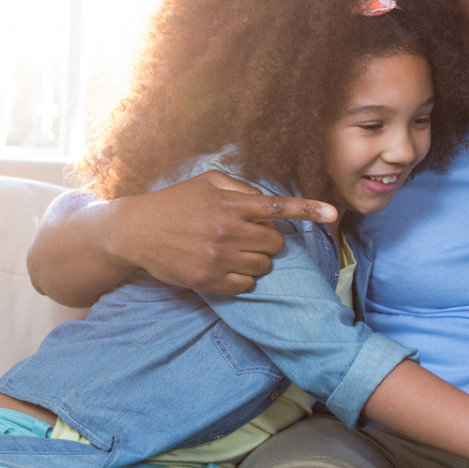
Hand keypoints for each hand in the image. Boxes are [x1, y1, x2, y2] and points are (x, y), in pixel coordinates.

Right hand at [111, 171, 336, 293]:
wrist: (135, 231)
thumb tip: (268, 202)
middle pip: (276, 243)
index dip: (309, 210)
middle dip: (268, 240)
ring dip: (256, 259)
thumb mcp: (207, 183)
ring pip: (264, 265)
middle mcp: (228, 230)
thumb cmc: (176, 202)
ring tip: (231, 250)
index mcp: (230, 204)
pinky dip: (243, 277)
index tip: (333, 214)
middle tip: (246, 235)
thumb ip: (242, 190)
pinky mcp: (209, 279)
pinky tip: (225, 266)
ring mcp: (218, 257)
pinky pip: (247, 284)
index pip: (277, 207)